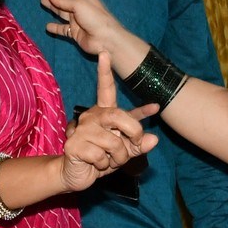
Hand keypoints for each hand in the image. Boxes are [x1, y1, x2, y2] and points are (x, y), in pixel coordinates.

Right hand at [40, 0, 135, 61]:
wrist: (105, 39)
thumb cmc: (94, 17)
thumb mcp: (79, 4)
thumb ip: (63, 0)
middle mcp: (78, 6)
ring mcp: (76, 19)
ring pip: (60, 10)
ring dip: (52, 5)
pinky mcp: (74, 32)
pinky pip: (62, 29)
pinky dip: (55, 27)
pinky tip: (47, 26)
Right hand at [60, 55, 159, 191]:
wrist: (75, 174)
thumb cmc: (100, 158)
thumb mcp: (124, 151)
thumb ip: (139, 144)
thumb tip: (154, 139)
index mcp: (103, 113)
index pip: (105, 89)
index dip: (105, 72)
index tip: (105, 53)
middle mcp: (91, 116)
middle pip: (118, 115)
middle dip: (133, 132)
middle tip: (134, 144)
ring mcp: (81, 129)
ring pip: (113, 142)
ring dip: (118, 157)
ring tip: (108, 160)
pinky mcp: (73, 144)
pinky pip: (101, 155)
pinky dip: (104, 165)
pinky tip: (95, 164)